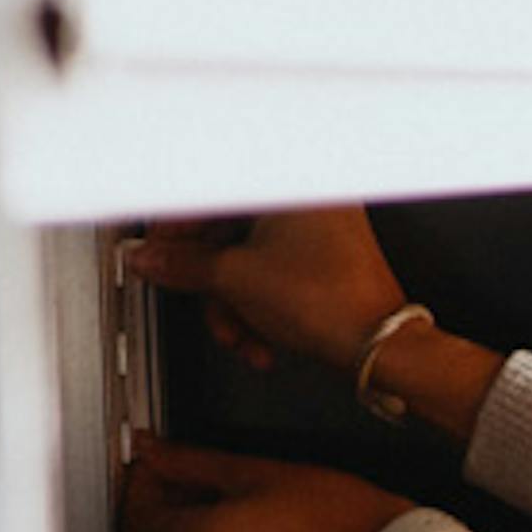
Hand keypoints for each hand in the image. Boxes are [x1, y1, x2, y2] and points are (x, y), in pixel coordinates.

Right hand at [123, 206, 411, 374]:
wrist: (380, 346)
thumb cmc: (331, 303)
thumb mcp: (235, 280)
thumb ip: (183, 266)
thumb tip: (151, 259)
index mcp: (287, 185)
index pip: (210, 197)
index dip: (175, 230)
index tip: (156, 252)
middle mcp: (308, 198)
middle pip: (230, 233)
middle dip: (210, 282)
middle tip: (194, 298)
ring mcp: (321, 230)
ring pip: (251, 261)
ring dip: (235, 305)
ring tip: (238, 334)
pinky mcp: (326, 262)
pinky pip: (276, 274)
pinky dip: (261, 307)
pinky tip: (260, 338)